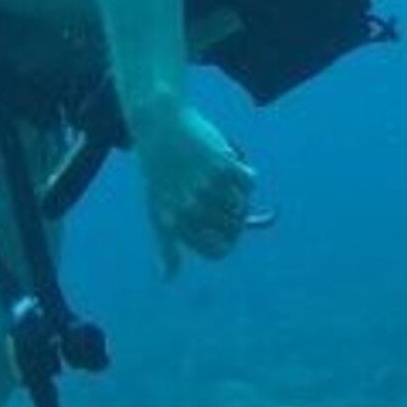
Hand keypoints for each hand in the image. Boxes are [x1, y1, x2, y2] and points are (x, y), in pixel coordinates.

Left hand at [132, 101, 257, 271]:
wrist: (160, 128)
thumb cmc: (157, 172)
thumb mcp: (156, 211)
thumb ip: (166, 247)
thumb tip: (167, 278)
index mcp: (176, 223)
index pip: (217, 250)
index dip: (226, 242)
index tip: (223, 230)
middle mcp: (192, 208)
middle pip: (234, 229)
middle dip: (233, 216)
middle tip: (220, 196)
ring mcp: (208, 187)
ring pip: (243, 205)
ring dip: (237, 193)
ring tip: (216, 178)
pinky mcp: (223, 165)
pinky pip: (250, 181)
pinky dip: (245, 174)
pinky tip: (227, 165)